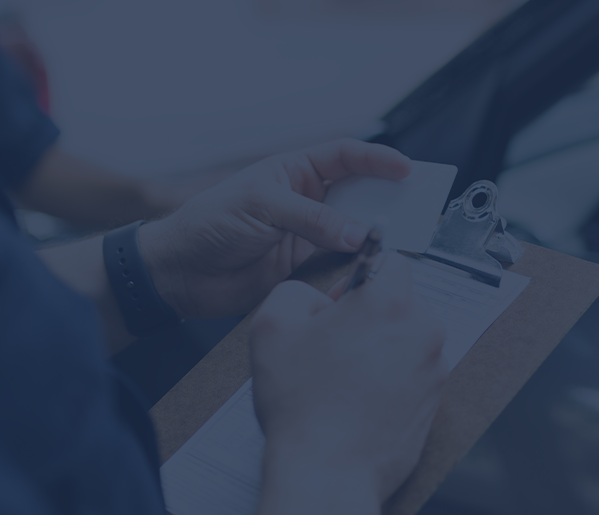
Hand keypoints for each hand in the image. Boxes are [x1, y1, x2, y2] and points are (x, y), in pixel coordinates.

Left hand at [140, 139, 410, 319]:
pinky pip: (341, 260)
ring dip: (376, 232)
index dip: (377, 160)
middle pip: (358, 191)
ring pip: (354, 227)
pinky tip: (373, 263)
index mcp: (294, 172)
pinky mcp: (305, 265)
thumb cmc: (209, 224)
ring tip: (403, 236)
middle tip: (417, 205)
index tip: (405, 170)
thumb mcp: (260, 208)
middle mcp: (306, 199)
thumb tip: (358, 234)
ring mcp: (308, 232)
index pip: (344, 157)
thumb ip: (312, 219)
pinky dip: (359, 261)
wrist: (181, 273)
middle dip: (387, 196)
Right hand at [248, 254, 446, 500]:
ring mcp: (435, 370)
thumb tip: (318, 300)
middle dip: (371, 316)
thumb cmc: (301, 403)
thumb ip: (295, 292)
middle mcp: (423, 331)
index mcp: (390, 303)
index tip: (338, 306)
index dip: (358, 278)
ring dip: (382, 350)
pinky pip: (414, 376)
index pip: (391, 261)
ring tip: (344, 381)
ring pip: (408, 341)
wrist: (328, 472)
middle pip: (402, 304)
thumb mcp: (271, 326)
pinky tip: (360, 403)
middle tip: (334, 347)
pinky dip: (392, 382)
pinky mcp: (435, 403)